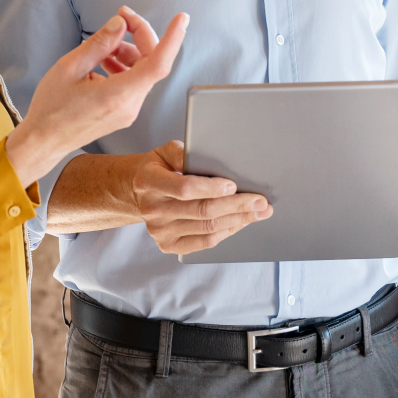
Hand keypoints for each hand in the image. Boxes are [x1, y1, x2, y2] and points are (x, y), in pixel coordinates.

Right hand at [5, 8, 185, 187]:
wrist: (43, 141)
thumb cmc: (51, 109)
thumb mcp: (70, 67)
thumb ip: (99, 43)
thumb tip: (119, 25)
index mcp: (118, 95)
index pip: (159, 64)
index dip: (172, 38)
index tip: (181, 19)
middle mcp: (130, 105)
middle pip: (151, 62)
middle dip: (139, 35)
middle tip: (121, 18)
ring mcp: (129, 111)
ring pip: (142, 71)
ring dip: (128, 51)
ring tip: (102, 47)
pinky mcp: (123, 113)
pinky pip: (133, 83)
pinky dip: (123, 66)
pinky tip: (102, 61)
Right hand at [133, 140, 271, 255]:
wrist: (138, 192)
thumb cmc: (159, 168)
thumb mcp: (166, 152)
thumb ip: (184, 152)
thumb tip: (214, 159)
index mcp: (148, 181)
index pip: (184, 188)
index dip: (211, 188)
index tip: (234, 185)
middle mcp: (152, 209)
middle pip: (202, 211)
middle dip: (236, 206)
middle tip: (260, 201)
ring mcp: (159, 230)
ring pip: (207, 228)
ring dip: (238, 220)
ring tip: (259, 212)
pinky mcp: (167, 245)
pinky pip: (204, 242)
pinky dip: (226, 232)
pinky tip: (240, 223)